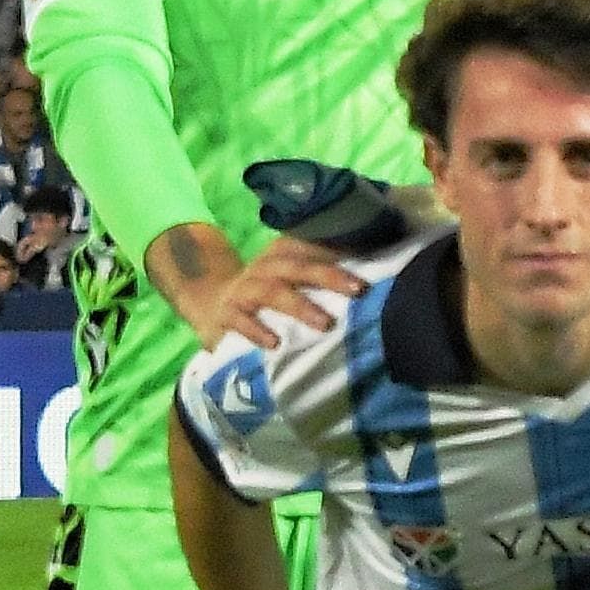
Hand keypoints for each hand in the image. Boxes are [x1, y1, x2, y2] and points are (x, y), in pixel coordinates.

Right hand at [150, 222, 360, 348]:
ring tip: (325, 324)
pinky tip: (275, 344)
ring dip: (299, 306)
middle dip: (328, 276)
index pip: (309, 245)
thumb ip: (324, 273)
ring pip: (271, 292)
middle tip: (359, 290)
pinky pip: (239, 321)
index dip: (337, 246)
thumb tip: (380, 272)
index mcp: (283, 255)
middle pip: (296, 266)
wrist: (210, 303)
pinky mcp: (225, 315)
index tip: (369, 252)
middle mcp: (263, 268)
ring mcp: (242, 290)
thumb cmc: (268, 292)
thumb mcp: (292, 277)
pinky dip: (256, 331)